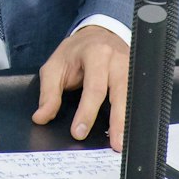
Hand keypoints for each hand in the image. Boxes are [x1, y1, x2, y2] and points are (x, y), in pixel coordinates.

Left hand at [32, 24, 130, 150]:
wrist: (96, 34)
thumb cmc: (75, 52)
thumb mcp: (55, 67)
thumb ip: (48, 93)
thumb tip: (41, 117)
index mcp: (96, 54)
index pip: (93, 87)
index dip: (87, 112)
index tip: (79, 132)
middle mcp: (118, 59)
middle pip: (121, 92)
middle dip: (118, 120)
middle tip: (115, 144)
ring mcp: (132, 66)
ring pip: (133, 95)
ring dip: (130, 120)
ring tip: (125, 142)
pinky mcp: (137, 74)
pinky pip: (138, 96)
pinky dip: (134, 114)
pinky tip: (131, 129)